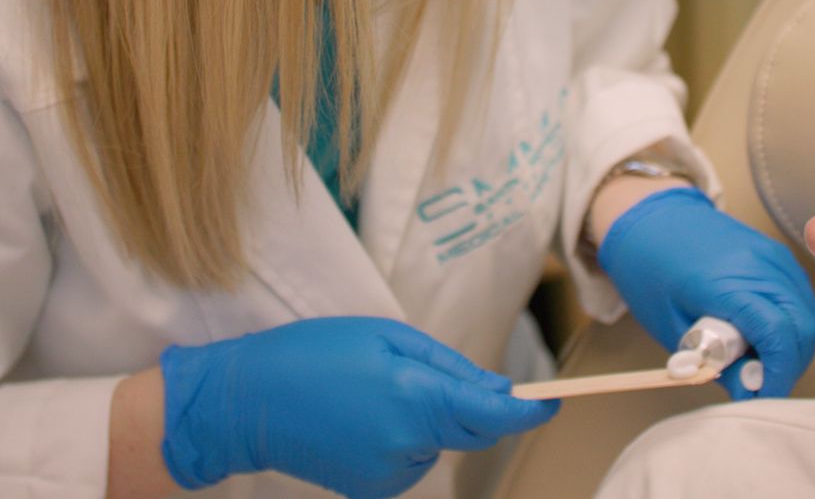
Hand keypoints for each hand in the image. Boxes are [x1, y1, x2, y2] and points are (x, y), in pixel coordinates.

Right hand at [160, 316, 558, 497]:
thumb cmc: (319, 352)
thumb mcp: (388, 337)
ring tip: (381, 387)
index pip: (492, 416)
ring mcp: (389, 475)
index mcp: (415, 399)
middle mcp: (409, 446)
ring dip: (433, 417)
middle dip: (472, 403)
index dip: (528, 412)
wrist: (254, 402)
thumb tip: (496, 389)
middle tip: (425, 368)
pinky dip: (409, 436)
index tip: (555, 402)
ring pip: (441, 442)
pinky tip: (370, 416)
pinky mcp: (372, 490)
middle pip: (470, 429)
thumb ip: (448, 366)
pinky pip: (414, 458)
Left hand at [598, 188, 814, 399]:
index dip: (776, 375)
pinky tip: (767, 329)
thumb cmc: (649, 269)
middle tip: (761, 382)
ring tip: (761, 357)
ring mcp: (769, 253)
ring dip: (794, 343)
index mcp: (726, 283)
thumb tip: (746, 392)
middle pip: (802, 326)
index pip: (776, 336)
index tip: (762, 395)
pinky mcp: (774, 250)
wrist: (650, 218)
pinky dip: (793, 318)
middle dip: (789, 364)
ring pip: (807, 310)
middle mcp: (757, 264)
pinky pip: (799, 291)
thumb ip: (710, 361)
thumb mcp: (671, 326)